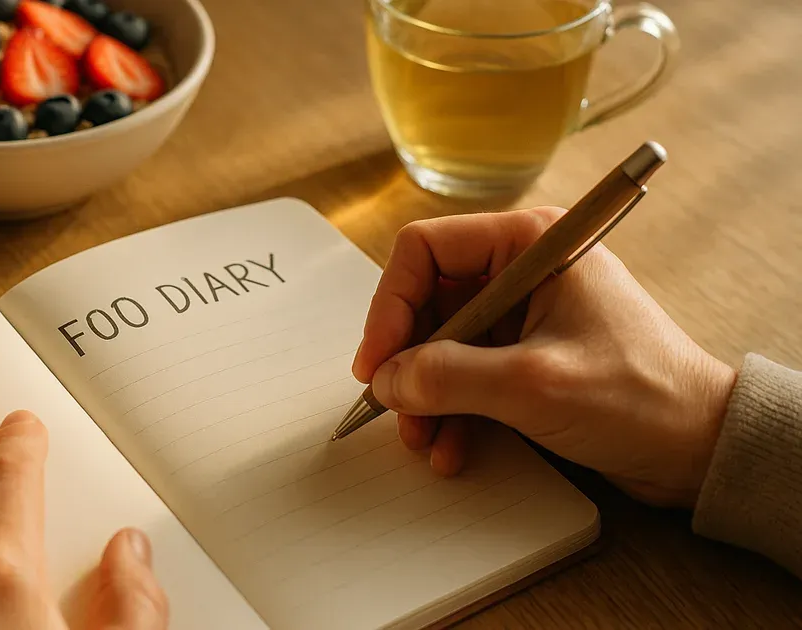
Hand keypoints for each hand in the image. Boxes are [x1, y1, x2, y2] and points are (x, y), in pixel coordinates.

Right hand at [352, 207, 736, 508]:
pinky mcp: (529, 354)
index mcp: (530, 243)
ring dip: (426, 394)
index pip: (426, 250)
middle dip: (408, 361)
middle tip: (396, 407)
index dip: (390, 305)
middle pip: (429, 301)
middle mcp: (523, 269)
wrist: (700, 448)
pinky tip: (452, 447)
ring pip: (443, 343)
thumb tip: (386, 379)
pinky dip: (453, 410)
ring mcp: (526, 314)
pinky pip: (469, 373)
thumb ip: (446, 377)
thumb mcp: (529, 385)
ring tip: (424, 438)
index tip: (377, 361)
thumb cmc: (641, 397)